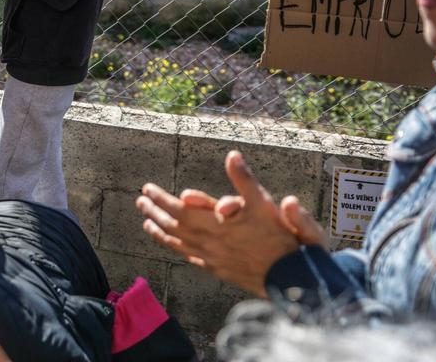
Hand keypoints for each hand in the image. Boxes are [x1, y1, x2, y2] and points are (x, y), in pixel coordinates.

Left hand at [136, 150, 308, 296]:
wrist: (294, 280)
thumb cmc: (285, 239)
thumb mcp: (268, 204)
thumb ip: (247, 181)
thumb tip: (232, 155)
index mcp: (220, 223)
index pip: (182, 209)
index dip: (163, 199)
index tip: (148, 188)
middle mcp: (212, 240)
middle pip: (175, 224)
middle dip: (155, 210)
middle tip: (141, 199)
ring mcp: (213, 257)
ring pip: (179, 242)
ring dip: (159, 228)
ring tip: (145, 220)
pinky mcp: (218, 269)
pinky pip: (188, 256)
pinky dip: (174, 247)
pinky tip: (169, 243)